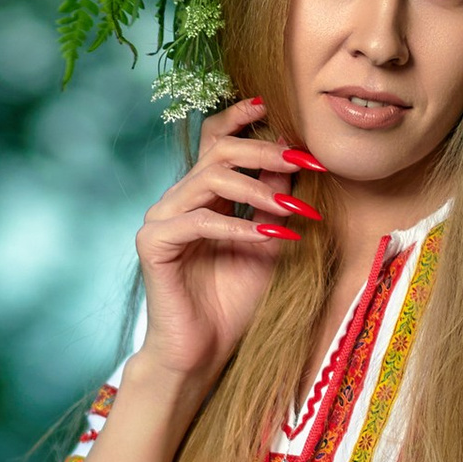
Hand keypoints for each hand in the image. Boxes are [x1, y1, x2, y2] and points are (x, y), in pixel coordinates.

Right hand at [133, 101, 321, 391]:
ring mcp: (160, 220)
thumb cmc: (232, 305)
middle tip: (309, 163)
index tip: (274, 106)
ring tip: (296, 212)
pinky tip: (273, 240)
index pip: (213, 139)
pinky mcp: (153, 244)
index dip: (240, 117)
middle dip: (267, 152)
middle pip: (218, 150)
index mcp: (200, 196)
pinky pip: (201, 221)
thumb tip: (295, 158)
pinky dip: (241, 228)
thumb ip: (274, 202)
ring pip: (211, 179)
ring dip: (261, 192)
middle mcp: (176, 201)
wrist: (202, 354)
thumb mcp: (267, 243)